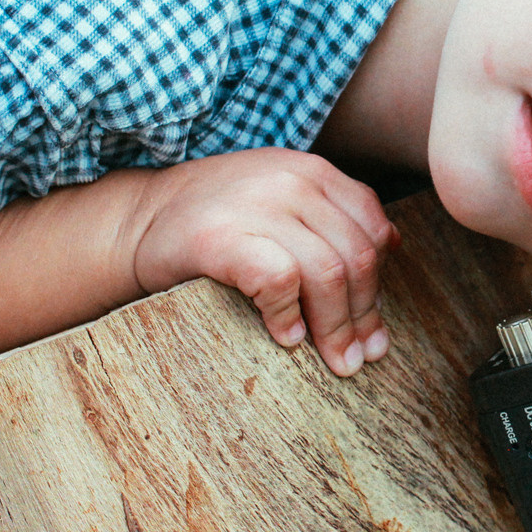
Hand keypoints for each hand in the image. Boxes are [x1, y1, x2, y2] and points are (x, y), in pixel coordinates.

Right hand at [131, 149, 397, 375]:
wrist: (137, 219)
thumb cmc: (217, 221)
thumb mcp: (282, 200)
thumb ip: (333, 214)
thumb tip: (395, 246)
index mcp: (311, 172)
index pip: (370, 228)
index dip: (379, 284)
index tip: (375, 329)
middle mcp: (289, 181)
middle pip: (354, 256)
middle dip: (363, 315)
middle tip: (361, 357)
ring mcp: (254, 206)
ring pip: (326, 272)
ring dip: (335, 326)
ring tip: (333, 360)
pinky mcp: (219, 238)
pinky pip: (279, 280)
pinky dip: (288, 316)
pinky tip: (286, 339)